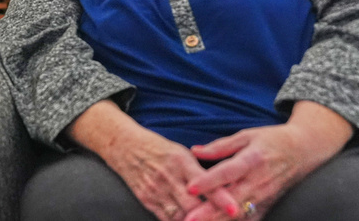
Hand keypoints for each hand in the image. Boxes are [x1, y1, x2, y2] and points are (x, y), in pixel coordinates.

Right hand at [98, 123, 232, 220]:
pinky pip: (166, 219)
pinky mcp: (147, 200)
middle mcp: (169, 177)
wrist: (124, 146)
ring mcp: (156, 191)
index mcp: (181, 161)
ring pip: (181, 217)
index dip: (220, 198)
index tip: (234, 209)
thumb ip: (200, 172)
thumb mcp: (181, 153)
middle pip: (194, 206)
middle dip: (210, 217)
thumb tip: (226, 187)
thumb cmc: (159, 149)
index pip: (205, 182)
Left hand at [184, 104, 351, 220]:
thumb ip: (220, 146)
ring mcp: (265, 197)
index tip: (190, 188)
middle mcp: (259, 181)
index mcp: (252, 160)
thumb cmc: (272, 140)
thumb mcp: (246, 135)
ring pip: (240, 215)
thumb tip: (194, 150)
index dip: (208, 181)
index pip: (227, 173)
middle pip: (231, 200)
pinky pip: (252, 220)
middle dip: (209, 212)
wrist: (304, 151)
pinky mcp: (269, 206)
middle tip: (188, 219)